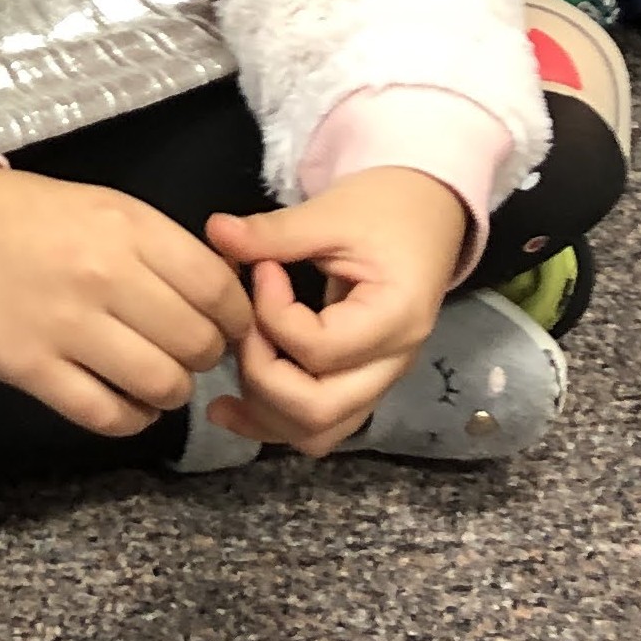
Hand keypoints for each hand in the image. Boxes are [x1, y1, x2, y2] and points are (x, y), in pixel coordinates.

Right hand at [0, 168, 252, 437]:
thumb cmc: (32, 216)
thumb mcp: (106, 207)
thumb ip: (162, 247)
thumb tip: (222, 295)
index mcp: (128, 228)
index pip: (216, 288)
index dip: (236, 316)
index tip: (230, 324)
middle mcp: (105, 276)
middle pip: (197, 342)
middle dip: (206, 355)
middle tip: (189, 351)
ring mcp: (68, 327)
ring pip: (161, 384)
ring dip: (172, 389)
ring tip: (158, 377)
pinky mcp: (34, 371)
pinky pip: (108, 416)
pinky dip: (132, 418)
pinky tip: (130, 404)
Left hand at [203, 168, 466, 457]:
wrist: (425, 210)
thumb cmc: (385, 207)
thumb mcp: (331, 212)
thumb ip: (274, 231)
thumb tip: (215, 232)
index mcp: (395, 319)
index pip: (319, 349)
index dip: (273, 314)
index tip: (261, 268)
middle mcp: (392, 364)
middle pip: (319, 411)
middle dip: (261, 373)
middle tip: (242, 321)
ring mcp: (378, 380)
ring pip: (317, 433)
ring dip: (264, 410)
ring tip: (227, 364)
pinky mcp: (360, 382)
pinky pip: (319, 423)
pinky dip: (273, 419)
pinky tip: (232, 404)